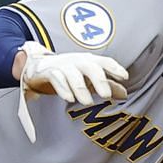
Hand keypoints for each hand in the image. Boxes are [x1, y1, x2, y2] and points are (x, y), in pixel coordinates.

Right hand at [14, 42, 128, 141]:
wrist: (37, 67)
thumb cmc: (68, 73)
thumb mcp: (88, 78)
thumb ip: (106, 85)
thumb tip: (125, 94)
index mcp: (88, 61)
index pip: (104, 61)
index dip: (114, 68)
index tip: (124, 77)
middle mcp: (77, 61)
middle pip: (90, 67)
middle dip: (99, 79)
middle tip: (106, 95)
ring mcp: (62, 66)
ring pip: (73, 74)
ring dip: (81, 88)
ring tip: (88, 102)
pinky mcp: (48, 72)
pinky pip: (56, 79)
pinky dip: (63, 88)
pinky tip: (69, 98)